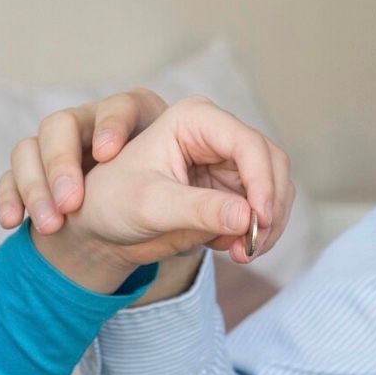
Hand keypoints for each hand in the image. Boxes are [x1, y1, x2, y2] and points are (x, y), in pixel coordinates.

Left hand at [0, 91, 295, 293]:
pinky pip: (263, 210)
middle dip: (269, 205)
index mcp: (194, 120)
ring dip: (268, 224)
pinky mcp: (231, 192)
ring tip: (243, 254)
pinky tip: (234, 250)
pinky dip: (258, 232)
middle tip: (254, 246)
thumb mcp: (152, 206)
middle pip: (271, 163)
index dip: (261, 181)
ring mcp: (228, 164)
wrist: (101, 227)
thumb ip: (201, 210)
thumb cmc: (113, 203)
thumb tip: (249, 218)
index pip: (247, 143)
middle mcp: (217, 135)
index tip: (259, 221)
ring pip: (274, 188)